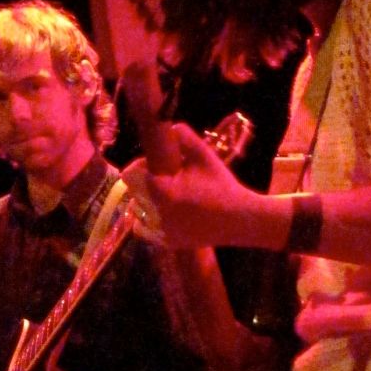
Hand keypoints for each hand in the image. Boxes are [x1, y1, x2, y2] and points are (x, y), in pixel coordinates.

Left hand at [123, 123, 258, 247]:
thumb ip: (185, 137)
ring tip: (160, 194)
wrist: (239, 219)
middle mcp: (157, 213)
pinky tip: (158, 212)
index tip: (153, 163)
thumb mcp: (204, 156)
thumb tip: (170, 128)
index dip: (139, 166)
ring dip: (143, 201)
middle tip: (162, 177)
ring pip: (136, 212)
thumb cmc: (222, 186)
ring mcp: (162, 230)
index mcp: (163, 191)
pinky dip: (147, 221)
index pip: (131, 175)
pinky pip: (145, 230)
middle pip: (134, 193)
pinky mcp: (168, 242)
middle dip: (143, 182)